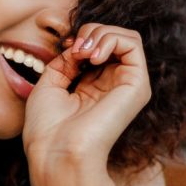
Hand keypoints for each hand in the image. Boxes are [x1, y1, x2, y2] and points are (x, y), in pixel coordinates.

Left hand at [23, 23, 151, 174]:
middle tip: (74, 48)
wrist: (56, 153)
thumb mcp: (49, 84)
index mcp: (91, 89)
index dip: (80, 38)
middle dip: (91, 32)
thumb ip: (66, 60)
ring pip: (126, 37)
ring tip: (83, 51)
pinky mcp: (137, 87)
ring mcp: (127, 86)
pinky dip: (111, 38)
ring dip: (101, 33)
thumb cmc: (47, 129)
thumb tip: (81, 44)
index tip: (64, 47)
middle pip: (113, 39)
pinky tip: (92, 56)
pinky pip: (133, 44)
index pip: (96, 48)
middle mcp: (112, 87)